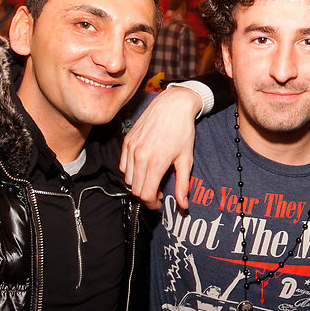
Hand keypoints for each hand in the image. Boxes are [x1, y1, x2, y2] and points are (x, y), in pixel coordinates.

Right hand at [120, 86, 201, 209]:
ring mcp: (131, 148)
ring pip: (127, 179)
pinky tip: (143, 168)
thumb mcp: (186, 160)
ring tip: (151, 180)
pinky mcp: (126, 141)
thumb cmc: (182, 130)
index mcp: (156, 163)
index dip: (152, 204)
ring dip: (137, 184)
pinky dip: (131, 171)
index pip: (146, 195)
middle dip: (146, 196)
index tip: (158, 203)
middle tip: (157, 193)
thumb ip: (183, 185)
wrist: (173, 105)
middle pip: (135, 189)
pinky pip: (123, 165)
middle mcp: (140, 156)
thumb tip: (183, 205)